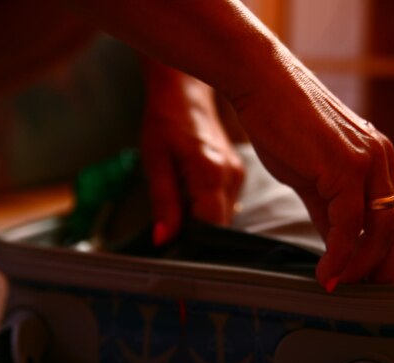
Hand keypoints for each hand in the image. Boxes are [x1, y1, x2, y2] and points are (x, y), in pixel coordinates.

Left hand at [139, 60, 243, 244]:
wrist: (185, 92)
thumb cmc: (166, 122)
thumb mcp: (156, 163)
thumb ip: (163, 203)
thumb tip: (164, 239)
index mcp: (211, 173)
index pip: (211, 227)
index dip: (192, 239)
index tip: (174, 239)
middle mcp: (231, 176)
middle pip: (219, 226)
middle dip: (196, 230)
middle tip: (171, 220)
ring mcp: (238, 174)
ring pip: (222, 216)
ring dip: (201, 218)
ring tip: (179, 198)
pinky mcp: (238, 173)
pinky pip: (224, 203)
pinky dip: (207, 206)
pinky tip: (190, 191)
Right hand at [232, 60, 393, 286]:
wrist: (262, 84)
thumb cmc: (281, 123)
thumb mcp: (309, 174)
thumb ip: (326, 209)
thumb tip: (335, 245)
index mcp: (376, 158)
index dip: (387, 250)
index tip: (368, 275)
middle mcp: (380, 158)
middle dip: (382, 265)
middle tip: (363, 291)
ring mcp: (367, 160)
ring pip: (380, 229)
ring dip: (361, 265)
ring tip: (340, 284)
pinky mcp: (345, 165)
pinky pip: (350, 224)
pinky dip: (341, 255)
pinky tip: (327, 273)